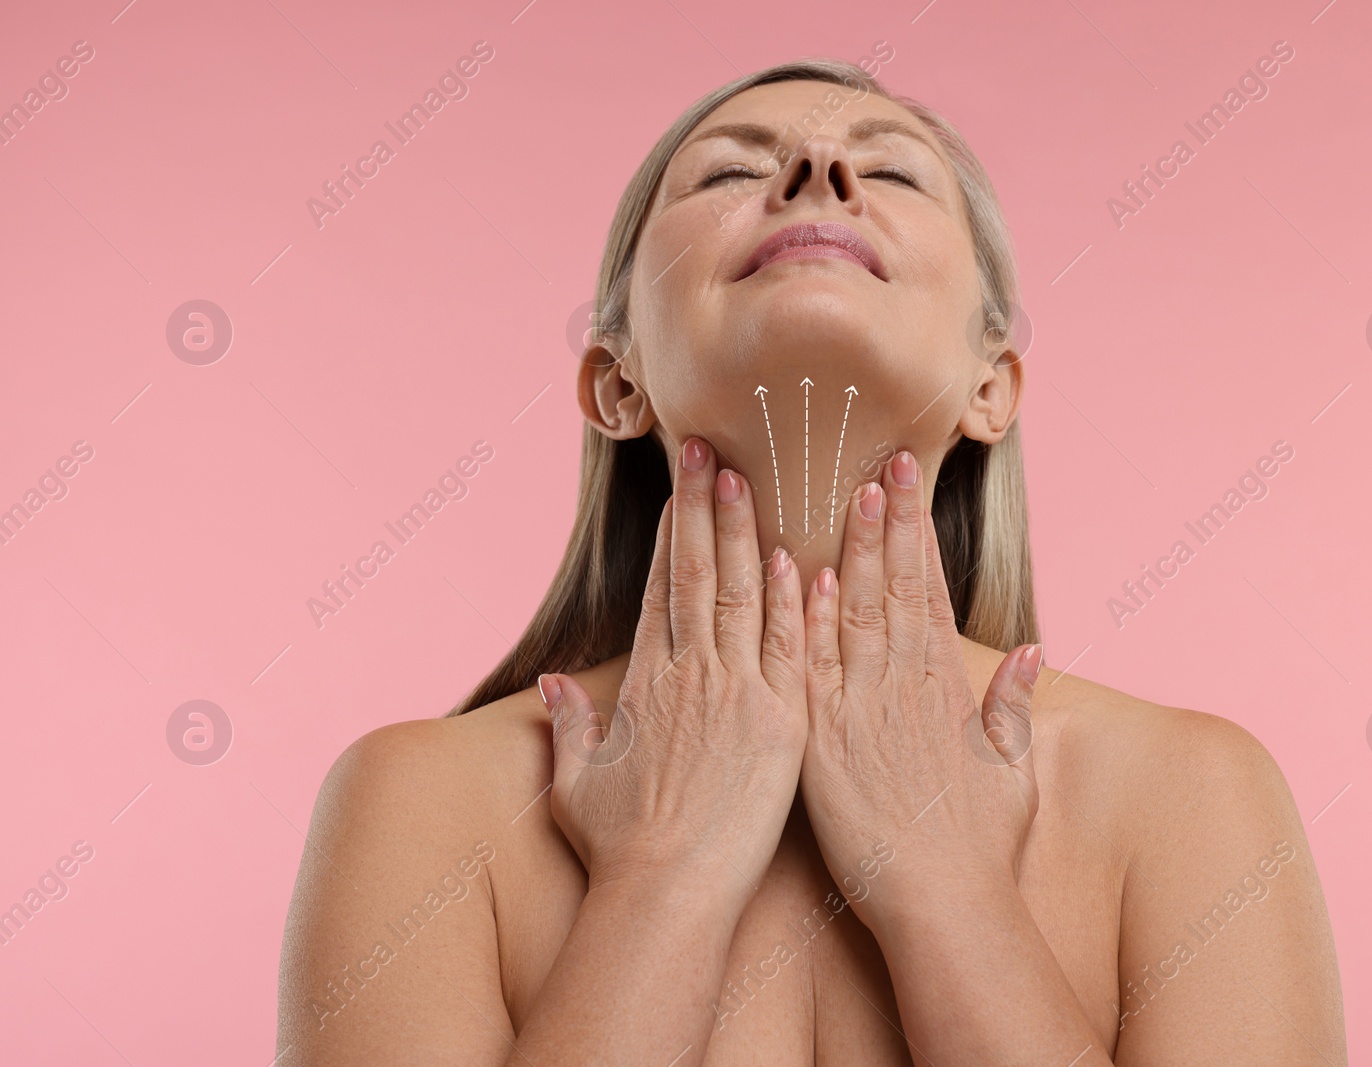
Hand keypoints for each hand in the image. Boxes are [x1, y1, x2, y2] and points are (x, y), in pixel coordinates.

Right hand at [542, 437, 807, 907]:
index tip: (677, 494)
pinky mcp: (782, 722)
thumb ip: (569, 726)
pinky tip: (794, 557)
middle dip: (701, 508)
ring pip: (742, 595)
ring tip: (746, 477)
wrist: (667, 894)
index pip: (663, 592)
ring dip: (744, 533)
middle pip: (698, 575)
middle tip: (707, 449)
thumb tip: (552, 686)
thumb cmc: (622, 849)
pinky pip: (790, 648)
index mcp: (650, 684)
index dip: (671, 538)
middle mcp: (692, 676)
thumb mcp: (580, 782)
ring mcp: (739, 695)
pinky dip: (791, 601)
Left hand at [799, 449, 1042, 933]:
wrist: (943, 904)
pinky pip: (811, 667)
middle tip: (880, 462)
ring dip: (848, 550)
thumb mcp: (1010, 772)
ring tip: (845, 493)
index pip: (927, 593)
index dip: (916, 536)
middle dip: (887, 520)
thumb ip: (1011, 706)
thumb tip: (1029, 651)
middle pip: (893, 587)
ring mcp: (862, 709)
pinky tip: (797, 573)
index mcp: (944, 688)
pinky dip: (806, 619)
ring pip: (853, 612)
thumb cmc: (978, 847)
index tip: (907, 487)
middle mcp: (904, 687)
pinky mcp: (824, 740)